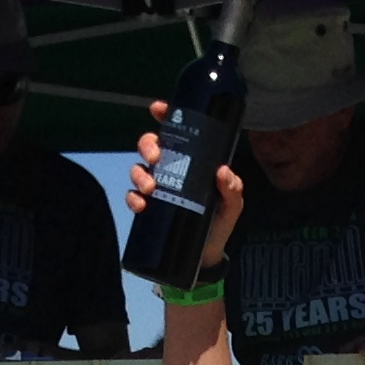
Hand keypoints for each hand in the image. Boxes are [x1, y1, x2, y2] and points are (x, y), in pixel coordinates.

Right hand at [131, 103, 243, 277]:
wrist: (206, 256)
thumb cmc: (219, 223)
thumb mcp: (232, 205)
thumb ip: (232, 189)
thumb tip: (222, 172)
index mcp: (191, 160)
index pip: (176, 131)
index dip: (165, 115)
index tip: (157, 108)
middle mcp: (170, 169)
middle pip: (151, 146)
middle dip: (148, 146)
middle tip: (156, 158)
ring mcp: (157, 188)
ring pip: (138, 169)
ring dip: (139, 174)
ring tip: (150, 188)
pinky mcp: (148, 208)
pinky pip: (132, 197)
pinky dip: (133, 198)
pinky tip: (141, 205)